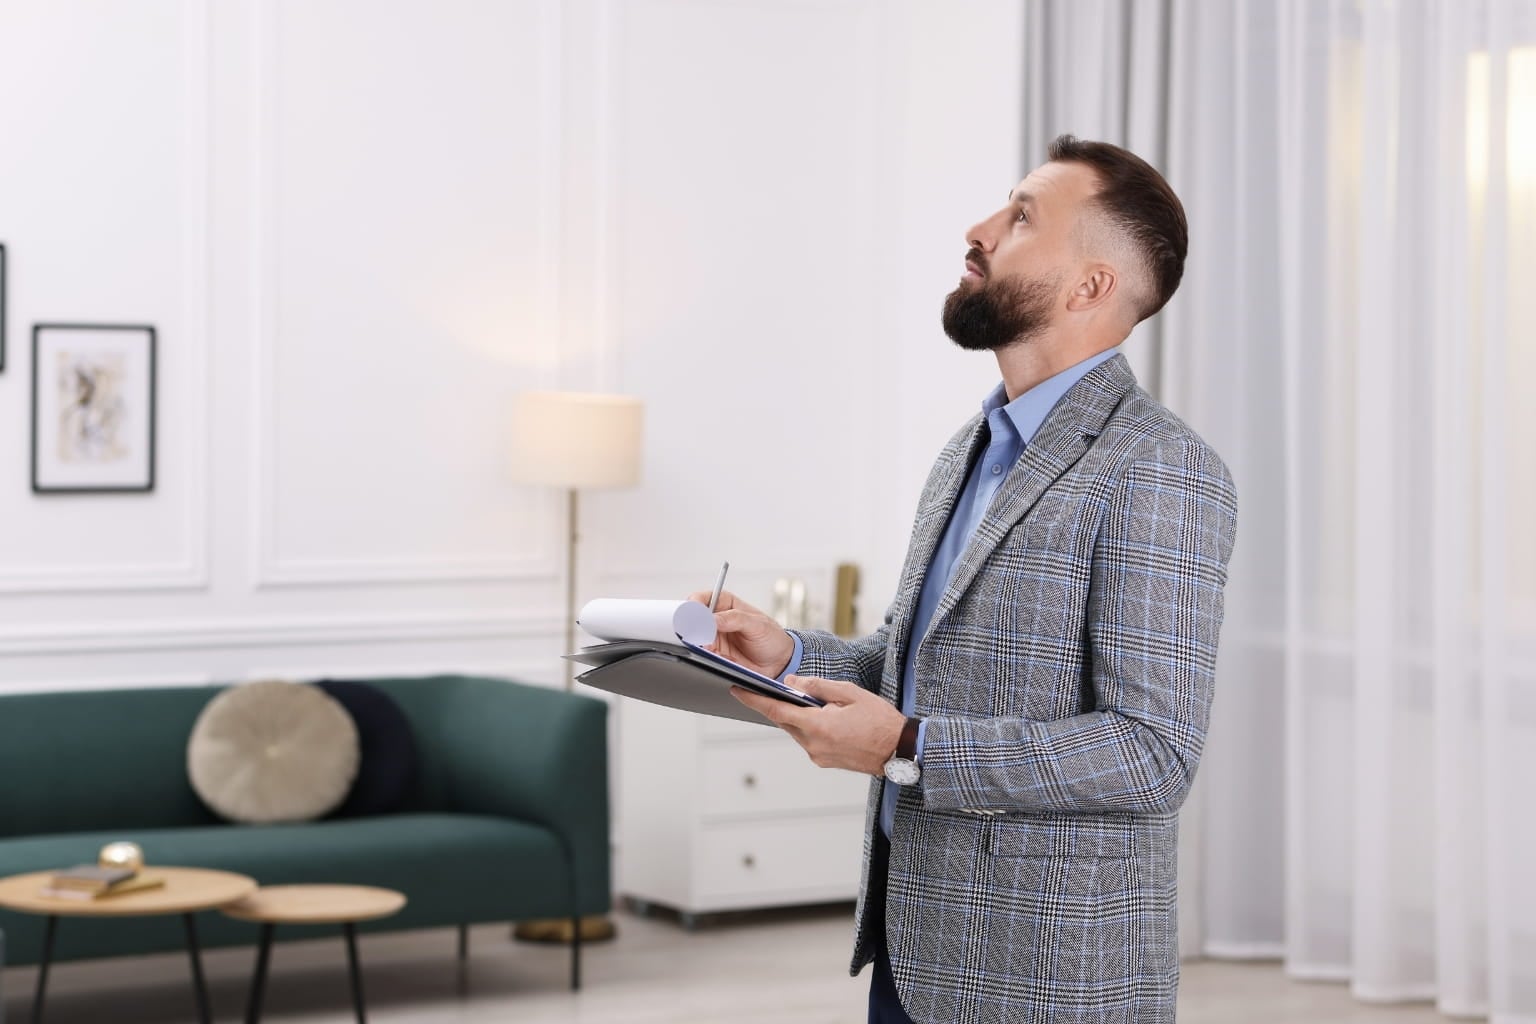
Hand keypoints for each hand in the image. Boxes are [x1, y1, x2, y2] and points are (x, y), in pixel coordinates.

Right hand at [684, 590, 795, 677]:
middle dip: (693, 626)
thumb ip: (736, 619)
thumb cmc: (772, 637)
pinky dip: (704, 655)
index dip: (695, 604)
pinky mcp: (715, 655)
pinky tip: (714, 656)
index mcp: (726, 604)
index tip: (695, 614)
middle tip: (700, 632)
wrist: (778, 663)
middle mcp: (717, 619)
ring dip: (698, 642)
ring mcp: (714, 637)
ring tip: (709, 646)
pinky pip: (702, 654)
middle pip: (694, 618)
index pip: (703, 598)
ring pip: (695, 637)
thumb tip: (713, 619)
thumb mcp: (758, 625)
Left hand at [731, 675, 905, 775]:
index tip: (736, 690)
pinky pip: (807, 739)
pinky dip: (808, 726)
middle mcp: (813, 745)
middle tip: (778, 688)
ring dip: (798, 715)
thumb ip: (817, 687)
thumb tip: (791, 683)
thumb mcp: (850, 693)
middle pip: (784, 720)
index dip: (754, 700)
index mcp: (818, 726)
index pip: (776, 711)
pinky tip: (824, 717)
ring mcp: (818, 755)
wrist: (900, 750)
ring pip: (796, 730)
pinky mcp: (823, 760)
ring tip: (816, 702)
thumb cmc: (880, 721)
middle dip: (779, 704)